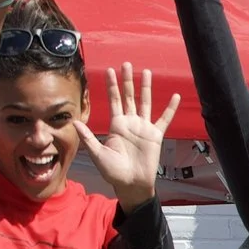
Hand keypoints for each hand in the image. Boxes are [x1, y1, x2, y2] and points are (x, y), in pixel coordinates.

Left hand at [76, 64, 180, 209]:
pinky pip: (164, 119)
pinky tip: (175, 96)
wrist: (131, 184)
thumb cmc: (113, 171)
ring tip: (147, 72)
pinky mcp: (155, 135)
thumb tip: (74, 122)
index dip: (112, 86)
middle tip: (126, 64)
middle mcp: (130, 123)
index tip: (109, 70)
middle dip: (127, 80)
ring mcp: (143, 128)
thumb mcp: (97, 154)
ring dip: (146, 88)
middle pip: (129, 96)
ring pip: (145, 102)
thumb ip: (88, 137)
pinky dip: (169, 109)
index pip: (114, 100)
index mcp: (116, 125)